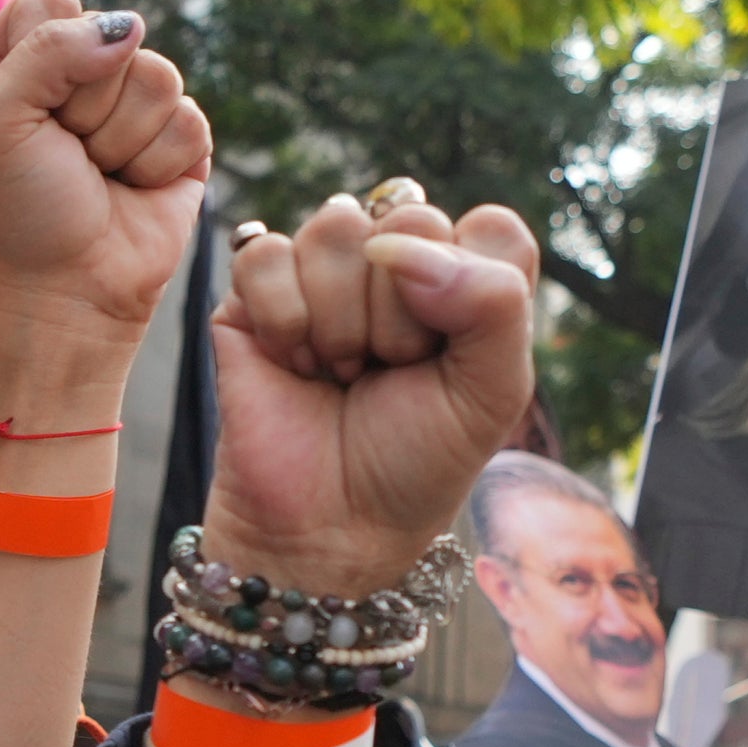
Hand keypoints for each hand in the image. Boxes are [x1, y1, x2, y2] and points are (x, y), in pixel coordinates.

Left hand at [0, 0, 211, 374]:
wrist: (71, 291)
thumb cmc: (23, 210)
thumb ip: (48, 49)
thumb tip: (128, 27)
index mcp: (20, 59)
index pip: (52, 4)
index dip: (47, 56)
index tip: (29, 114)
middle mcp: (78, 73)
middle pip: (112, 35)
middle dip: (86, 107)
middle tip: (67, 156)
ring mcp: (134, 104)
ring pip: (158, 75)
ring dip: (122, 139)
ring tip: (100, 175)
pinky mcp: (181, 139)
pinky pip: (190, 118)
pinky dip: (157, 164)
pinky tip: (134, 189)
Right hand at [203, 185, 544, 598]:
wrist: (330, 526)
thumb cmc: (416, 461)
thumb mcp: (493, 392)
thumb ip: (494, 301)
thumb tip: (399, 246)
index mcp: (464, 279)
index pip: (489, 229)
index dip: (472, 294)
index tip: (450, 360)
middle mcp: (395, 262)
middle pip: (410, 220)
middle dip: (401, 315)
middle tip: (389, 371)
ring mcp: (321, 271)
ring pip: (336, 227)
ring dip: (340, 322)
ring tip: (340, 372)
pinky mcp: (253, 291)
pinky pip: (267, 254)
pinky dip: (284, 320)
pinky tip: (293, 364)